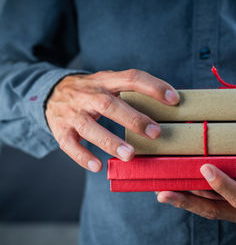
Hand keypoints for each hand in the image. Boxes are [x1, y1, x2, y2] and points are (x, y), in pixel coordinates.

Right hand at [45, 69, 178, 171]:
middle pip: (109, 105)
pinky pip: (70, 145)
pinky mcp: (61, 130)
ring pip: (89, 127)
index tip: (174, 100)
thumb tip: (170, 104)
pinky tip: (97, 167)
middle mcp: (88, 95)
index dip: (153, 87)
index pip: (131, 78)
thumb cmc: (92, 91)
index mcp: (105, 80)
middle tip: (156, 133)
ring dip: (110, 142)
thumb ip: (132, 90)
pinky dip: (83, 156)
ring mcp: (73, 113)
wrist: (51, 92)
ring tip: (130, 155)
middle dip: (133, 119)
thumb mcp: (109, 82)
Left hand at [157, 133, 235, 228]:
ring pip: (210, 210)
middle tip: (163, 191)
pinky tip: (177, 189)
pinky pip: (213, 206)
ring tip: (161, 190)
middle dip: (189, 202)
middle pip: (216, 210)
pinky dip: (194, 199)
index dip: (223, 185)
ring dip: (185, 201)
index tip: (205, 168)